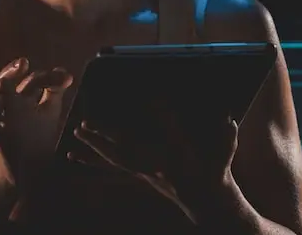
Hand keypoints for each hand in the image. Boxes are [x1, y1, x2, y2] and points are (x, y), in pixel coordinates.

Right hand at [0, 57, 72, 191]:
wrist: (26, 168)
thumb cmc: (36, 135)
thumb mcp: (48, 110)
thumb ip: (54, 90)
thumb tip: (66, 73)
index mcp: (22, 96)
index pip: (32, 80)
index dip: (47, 77)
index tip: (66, 79)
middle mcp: (7, 104)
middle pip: (3, 83)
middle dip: (10, 72)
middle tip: (23, 63)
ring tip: (2, 85)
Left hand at [68, 106, 238, 221]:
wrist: (206, 203)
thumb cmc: (216, 175)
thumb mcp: (224, 155)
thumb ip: (227, 137)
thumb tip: (227, 117)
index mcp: (178, 158)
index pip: (167, 134)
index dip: (161, 116)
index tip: (152, 99)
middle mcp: (157, 166)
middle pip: (128, 149)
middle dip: (108, 135)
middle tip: (87, 123)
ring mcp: (145, 172)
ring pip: (115, 159)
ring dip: (96, 145)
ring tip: (78, 131)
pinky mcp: (139, 174)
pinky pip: (112, 168)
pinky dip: (93, 161)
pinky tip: (74, 155)